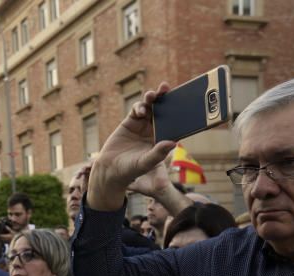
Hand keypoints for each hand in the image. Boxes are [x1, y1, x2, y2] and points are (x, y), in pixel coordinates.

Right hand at [88, 83, 177, 210]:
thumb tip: (173, 143)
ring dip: (151, 99)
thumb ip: (158, 153)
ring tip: (151, 95)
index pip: (173, 123)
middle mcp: (153, 131)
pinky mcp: (130, 122)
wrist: (110, 170)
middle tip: (165, 88)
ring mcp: (142, 125)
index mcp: (162, 140)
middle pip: (162, 111)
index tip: (183, 102)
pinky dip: (139, 107)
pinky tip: (140, 110)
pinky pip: (136, 109)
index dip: (178, 112)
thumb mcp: (146, 163)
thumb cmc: (131, 170)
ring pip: (150, 107)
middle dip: (164, 99)